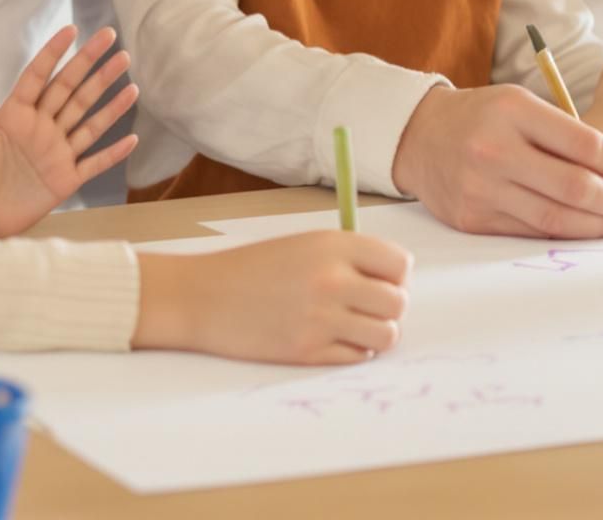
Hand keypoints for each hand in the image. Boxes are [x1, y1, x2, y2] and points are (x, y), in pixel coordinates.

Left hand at [0, 25, 137, 237]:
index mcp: (16, 114)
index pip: (39, 76)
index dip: (54, 53)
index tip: (71, 29)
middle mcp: (41, 127)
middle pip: (71, 90)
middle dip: (91, 64)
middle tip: (111, 38)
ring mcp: (56, 152)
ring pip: (89, 121)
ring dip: (110, 102)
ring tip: (131, 80)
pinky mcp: (65, 179)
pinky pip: (95, 163)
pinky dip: (113, 153)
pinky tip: (132, 138)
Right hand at [133, 233, 412, 364]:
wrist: (202, 297)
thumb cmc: (253, 268)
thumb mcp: (304, 245)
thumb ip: (349, 258)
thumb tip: (395, 281)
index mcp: (333, 246)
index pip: (400, 264)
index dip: (396, 275)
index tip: (381, 281)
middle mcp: (332, 281)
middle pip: (398, 303)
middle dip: (388, 308)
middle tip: (366, 308)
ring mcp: (321, 319)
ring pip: (386, 335)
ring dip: (375, 334)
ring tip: (353, 328)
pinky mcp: (307, 352)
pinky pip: (357, 358)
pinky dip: (352, 352)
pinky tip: (331, 340)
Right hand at [390, 84, 602, 237]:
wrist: (418, 138)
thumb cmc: (481, 117)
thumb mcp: (518, 104)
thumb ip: (562, 133)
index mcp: (512, 111)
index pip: (585, 144)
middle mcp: (494, 149)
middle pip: (574, 186)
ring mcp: (480, 187)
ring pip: (555, 217)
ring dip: (597, 225)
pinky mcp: (472, 218)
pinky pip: (530, 231)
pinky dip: (565, 233)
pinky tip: (585, 230)